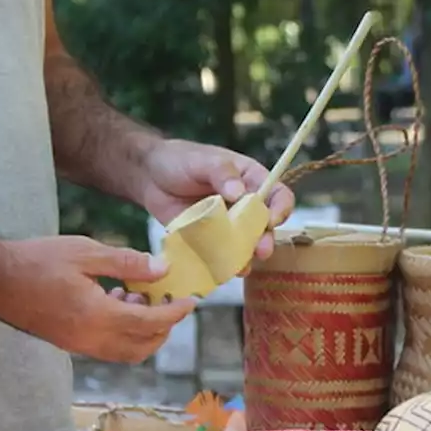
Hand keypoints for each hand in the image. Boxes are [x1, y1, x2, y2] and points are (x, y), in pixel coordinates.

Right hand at [0, 236, 195, 362]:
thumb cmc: (36, 260)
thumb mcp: (85, 252)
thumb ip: (126, 263)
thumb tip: (163, 269)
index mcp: (98, 316)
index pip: (151, 322)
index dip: (175, 313)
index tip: (190, 300)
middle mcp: (91, 339)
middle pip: (144, 346)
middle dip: (164, 326)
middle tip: (166, 298)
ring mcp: (79, 345)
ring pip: (127, 352)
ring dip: (144, 331)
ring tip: (137, 294)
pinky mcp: (69, 343)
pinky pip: (109, 348)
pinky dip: (124, 333)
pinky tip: (115, 300)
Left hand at [137, 139, 295, 261]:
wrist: (149, 176)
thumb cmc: (180, 160)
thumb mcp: (202, 161)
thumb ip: (222, 172)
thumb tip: (239, 192)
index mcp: (251, 181)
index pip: (277, 195)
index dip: (280, 208)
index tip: (272, 220)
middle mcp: (244, 206)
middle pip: (265, 226)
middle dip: (266, 239)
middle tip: (261, 250)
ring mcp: (228, 225)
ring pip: (245, 245)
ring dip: (247, 256)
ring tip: (242, 266)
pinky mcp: (210, 240)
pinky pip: (222, 255)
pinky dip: (223, 264)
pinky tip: (222, 270)